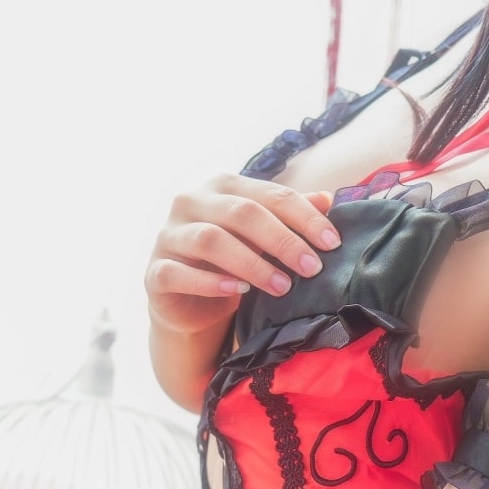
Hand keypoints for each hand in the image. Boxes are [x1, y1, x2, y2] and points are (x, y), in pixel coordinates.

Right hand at [145, 174, 343, 337]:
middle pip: (242, 213)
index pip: (270, 194)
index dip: (305, 217)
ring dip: (252, 264)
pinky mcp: (155, 272)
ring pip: (211, 240)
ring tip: (283, 286)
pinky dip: (210, 282)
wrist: (190, 303)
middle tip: (312, 267)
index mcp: (222, 186)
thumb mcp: (264, 237)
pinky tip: (237, 291)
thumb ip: (289, 216)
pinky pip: (179, 273)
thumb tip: (327, 199)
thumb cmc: (233, 261)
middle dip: (283, 240)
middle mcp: (191, 202)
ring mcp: (169, 235)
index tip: (333, 243)